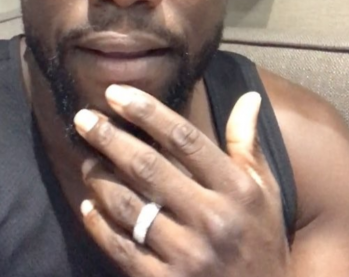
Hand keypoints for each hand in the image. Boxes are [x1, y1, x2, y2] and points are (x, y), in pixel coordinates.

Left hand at [74, 86, 289, 276]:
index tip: (116, 93)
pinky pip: (121, 247)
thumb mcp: (265, 191)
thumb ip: (248, 144)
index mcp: (237, 190)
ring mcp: (188, 255)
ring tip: (87, 160)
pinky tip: (88, 205)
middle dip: (109, 138)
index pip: (184, 139)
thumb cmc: (261, 239)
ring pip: (127, 205)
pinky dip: (99, 224)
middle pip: (147, 167)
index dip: (147, 111)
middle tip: (83, 118)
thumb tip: (249, 96)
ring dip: (99, 178)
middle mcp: (212, 220)